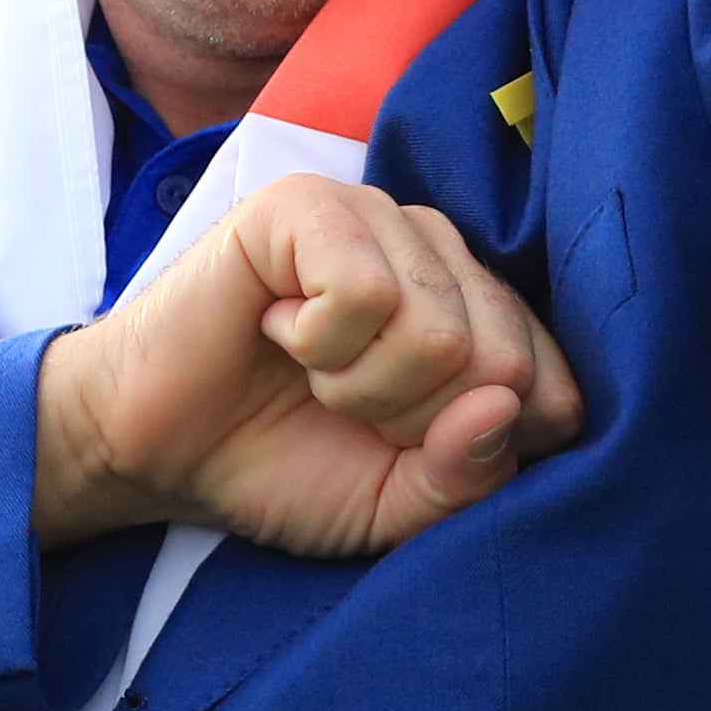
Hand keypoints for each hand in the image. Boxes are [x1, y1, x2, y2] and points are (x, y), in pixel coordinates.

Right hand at [35, 175, 585, 558]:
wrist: (155, 448)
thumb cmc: (282, 464)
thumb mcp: (395, 507)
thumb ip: (467, 479)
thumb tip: (505, 406)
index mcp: (483, 319)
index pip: (555, 389)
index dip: (474, 448)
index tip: (402, 448)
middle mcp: (445, 257)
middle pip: (500, 363)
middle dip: (413, 421)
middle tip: (342, 407)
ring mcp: (382, 219)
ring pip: (438, 330)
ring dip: (358, 386)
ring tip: (309, 370)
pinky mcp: (311, 204)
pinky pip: (366, 291)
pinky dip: (316, 342)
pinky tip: (279, 328)